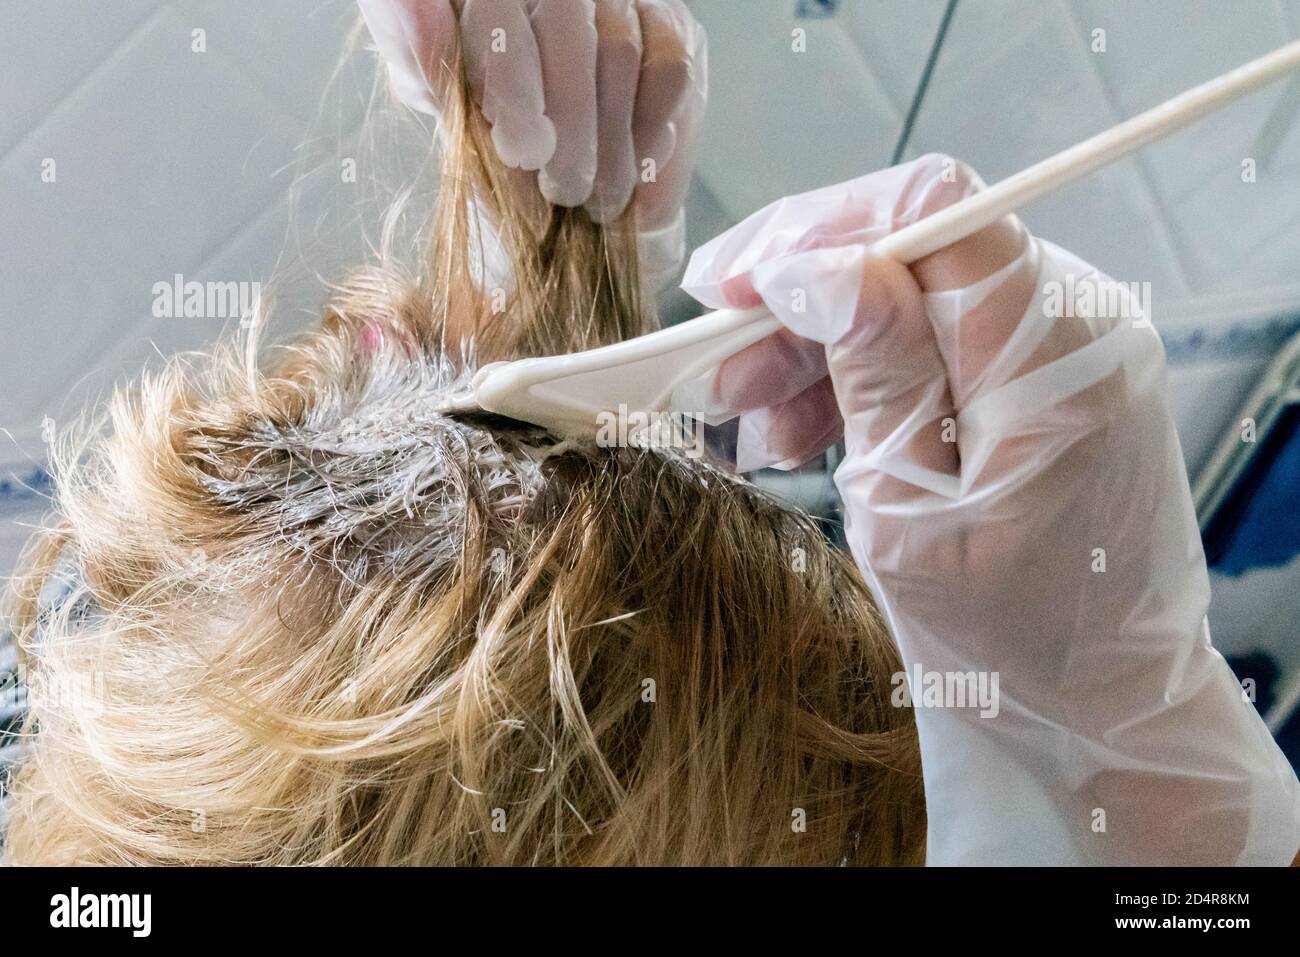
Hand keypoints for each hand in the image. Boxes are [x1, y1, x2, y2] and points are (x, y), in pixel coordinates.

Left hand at [357, 0, 704, 235]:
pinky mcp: (669, 26)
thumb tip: (410, 7)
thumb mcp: (442, 100)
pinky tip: (634, 187)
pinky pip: (672, 74)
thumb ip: (428, 61)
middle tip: (564, 193)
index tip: (522, 152)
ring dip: (612, 145)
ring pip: (624, 55)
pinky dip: (652, 139)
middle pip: (569, 26)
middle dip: (569, 123)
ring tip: (595, 203)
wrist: (556, 168)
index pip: (501, 8)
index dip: (515, 80)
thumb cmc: (490, 130)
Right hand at [677, 154, 1299, 864]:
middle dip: (804, 296)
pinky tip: (804, 430)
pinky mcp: (1047, 376)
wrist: (1106, 699)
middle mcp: (1076, 325)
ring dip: (821, 345)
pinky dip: (864, 375)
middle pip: (916, 246)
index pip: (934, 216)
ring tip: (753, 421)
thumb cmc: (1011, 635)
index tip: (734, 287)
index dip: (820, 230)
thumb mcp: (912, 514)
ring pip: (915, 293)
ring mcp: (1065, 347)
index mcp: (1053, 359)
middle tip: (722, 365)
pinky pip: (939, 340)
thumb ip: (875, 376)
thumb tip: (814, 264)